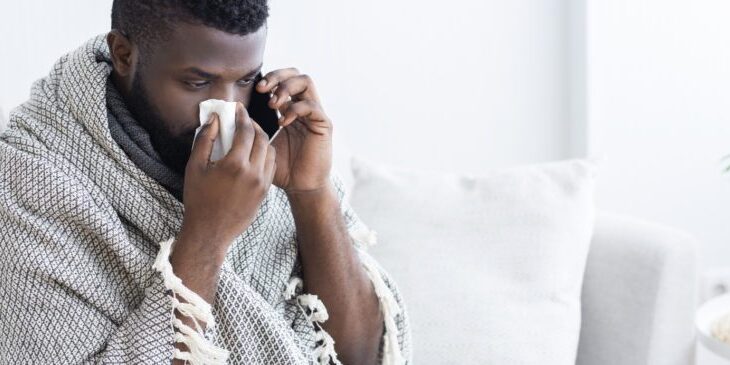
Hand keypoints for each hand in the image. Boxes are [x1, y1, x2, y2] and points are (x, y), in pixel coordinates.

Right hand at [177, 102, 275, 260]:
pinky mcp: (265, 193)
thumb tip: (214, 119)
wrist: (210, 232)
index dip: (242, 116)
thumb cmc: (198, 199)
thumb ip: (205, 140)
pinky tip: (253, 154)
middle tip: (243, 120)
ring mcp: (262, 184)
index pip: (245, 130)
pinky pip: (270, 166)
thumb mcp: (195, 167)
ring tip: (249, 136)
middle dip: (253, 125)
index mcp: (235, 164)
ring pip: (269, 151)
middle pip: (261, 138)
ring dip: (261, 139)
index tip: (237, 108)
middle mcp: (253, 172)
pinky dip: (264, 155)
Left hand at [256, 68, 332, 193]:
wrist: (300, 187)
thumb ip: (255, 127)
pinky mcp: (323, 125)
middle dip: (277, 76)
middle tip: (262, 89)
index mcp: (290, 110)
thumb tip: (240, 112)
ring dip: (286, 88)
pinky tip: (283, 122)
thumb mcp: (263, 144)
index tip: (255, 89)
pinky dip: (295, 109)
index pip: (284, 80)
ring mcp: (315, 115)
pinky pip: (311, 106)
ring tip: (273, 104)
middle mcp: (304, 108)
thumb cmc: (283, 169)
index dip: (270, 79)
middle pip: (296, 74)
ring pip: (306, 82)